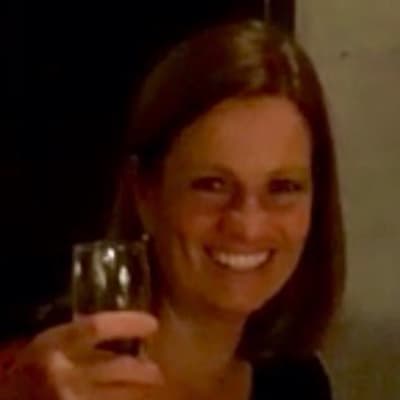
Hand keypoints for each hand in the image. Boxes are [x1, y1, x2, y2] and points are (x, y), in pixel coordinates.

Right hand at [2, 311, 162, 399]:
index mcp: (53, 345)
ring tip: (151, 384)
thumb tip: (120, 330)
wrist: (6, 399)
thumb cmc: (27, 370)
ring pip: (117, 395)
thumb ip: (78, 337)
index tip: (152, 324)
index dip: (128, 323)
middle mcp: (62, 375)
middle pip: (116, 367)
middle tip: (156, 371)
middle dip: (142, 370)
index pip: (97, 327)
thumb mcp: (49, 344)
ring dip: (137, 391)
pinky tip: (132, 399)